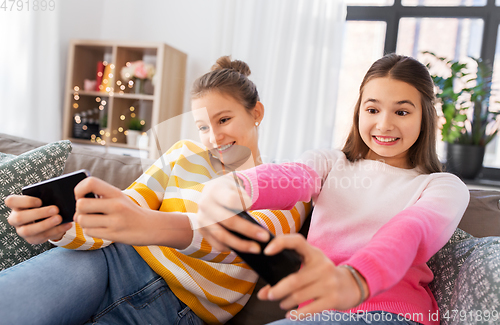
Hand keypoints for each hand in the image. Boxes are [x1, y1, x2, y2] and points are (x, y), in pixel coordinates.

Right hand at [5, 195, 71, 243]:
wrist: (47, 218)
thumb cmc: (44, 204)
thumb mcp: (44, 198)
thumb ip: (47, 196)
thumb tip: (59, 195)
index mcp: (16, 205)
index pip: (11, 201)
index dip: (25, 201)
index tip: (40, 201)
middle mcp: (15, 218)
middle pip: (19, 217)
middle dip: (39, 214)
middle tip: (56, 209)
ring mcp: (21, 230)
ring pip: (28, 231)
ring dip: (45, 224)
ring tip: (60, 218)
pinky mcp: (31, 239)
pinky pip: (42, 237)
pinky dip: (56, 231)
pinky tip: (67, 225)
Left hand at [74, 177, 192, 247]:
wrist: (151, 227)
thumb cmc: (130, 212)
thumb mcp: (119, 198)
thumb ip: (100, 196)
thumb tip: (76, 204)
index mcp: (116, 192)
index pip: (90, 182)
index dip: (79, 189)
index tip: (81, 196)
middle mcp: (116, 205)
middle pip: (81, 205)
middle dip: (79, 210)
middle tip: (86, 212)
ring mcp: (115, 221)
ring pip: (82, 220)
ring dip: (84, 222)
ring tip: (94, 222)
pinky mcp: (114, 235)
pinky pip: (89, 232)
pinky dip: (91, 231)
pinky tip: (100, 229)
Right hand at [197, 173, 268, 252]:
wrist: (212, 191)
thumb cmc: (229, 191)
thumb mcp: (236, 188)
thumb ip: (243, 201)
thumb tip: (254, 226)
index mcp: (215, 190)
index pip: (231, 200)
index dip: (244, 204)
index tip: (252, 206)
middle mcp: (205, 205)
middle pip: (229, 221)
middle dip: (248, 230)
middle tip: (265, 238)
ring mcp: (202, 219)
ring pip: (222, 236)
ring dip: (241, 245)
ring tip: (256, 249)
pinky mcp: (202, 231)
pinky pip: (217, 244)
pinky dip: (231, 248)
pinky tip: (243, 248)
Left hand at [257, 234, 368, 316]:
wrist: (351, 285)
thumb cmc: (323, 274)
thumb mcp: (310, 267)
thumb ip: (287, 275)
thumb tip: (262, 294)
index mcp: (315, 253)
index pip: (297, 241)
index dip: (281, 243)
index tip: (266, 251)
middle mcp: (322, 266)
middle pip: (294, 280)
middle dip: (277, 290)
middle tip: (269, 295)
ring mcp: (329, 283)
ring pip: (299, 295)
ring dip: (285, 302)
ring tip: (282, 303)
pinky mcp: (333, 299)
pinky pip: (310, 309)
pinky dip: (296, 313)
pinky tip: (290, 314)